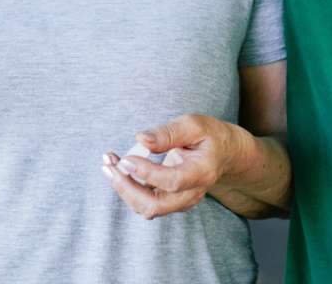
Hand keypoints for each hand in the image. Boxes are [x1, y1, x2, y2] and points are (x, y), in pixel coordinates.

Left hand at [101, 114, 237, 219]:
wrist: (223, 154)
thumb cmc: (209, 135)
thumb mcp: (194, 125)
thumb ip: (169, 133)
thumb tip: (140, 139)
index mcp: (202, 172)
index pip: (172, 181)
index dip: (146, 173)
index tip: (126, 158)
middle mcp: (191, 194)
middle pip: (155, 206)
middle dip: (127, 188)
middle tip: (109, 165)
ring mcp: (180, 201)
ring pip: (147, 207)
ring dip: (123, 188)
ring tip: (108, 162)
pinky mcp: (169, 200)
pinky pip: (145, 201)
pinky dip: (128, 186)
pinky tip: (117, 166)